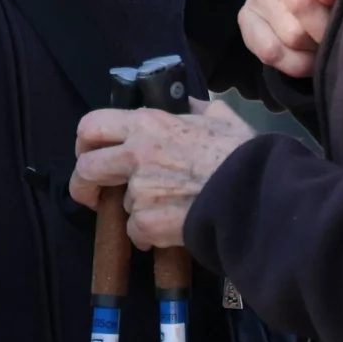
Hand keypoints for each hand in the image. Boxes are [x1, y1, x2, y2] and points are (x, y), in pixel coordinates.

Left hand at [70, 101, 255, 250]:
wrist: (260, 196)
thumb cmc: (244, 155)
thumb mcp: (221, 118)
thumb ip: (196, 109)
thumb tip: (187, 105)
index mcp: (148, 124)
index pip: (93, 125)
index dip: (83, 143)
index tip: (87, 155)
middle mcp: (137, 154)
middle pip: (86, 168)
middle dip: (83, 185)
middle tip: (94, 196)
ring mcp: (140, 191)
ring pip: (122, 204)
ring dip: (138, 210)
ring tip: (168, 211)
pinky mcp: (148, 223)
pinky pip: (137, 232)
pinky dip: (149, 236)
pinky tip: (169, 232)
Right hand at [238, 0, 342, 79]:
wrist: (309, 10)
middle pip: (301, 0)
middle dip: (325, 27)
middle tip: (337, 34)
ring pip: (291, 34)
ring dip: (314, 47)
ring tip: (322, 43)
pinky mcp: (245, 17)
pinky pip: (270, 51)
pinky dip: (294, 63)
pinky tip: (306, 57)